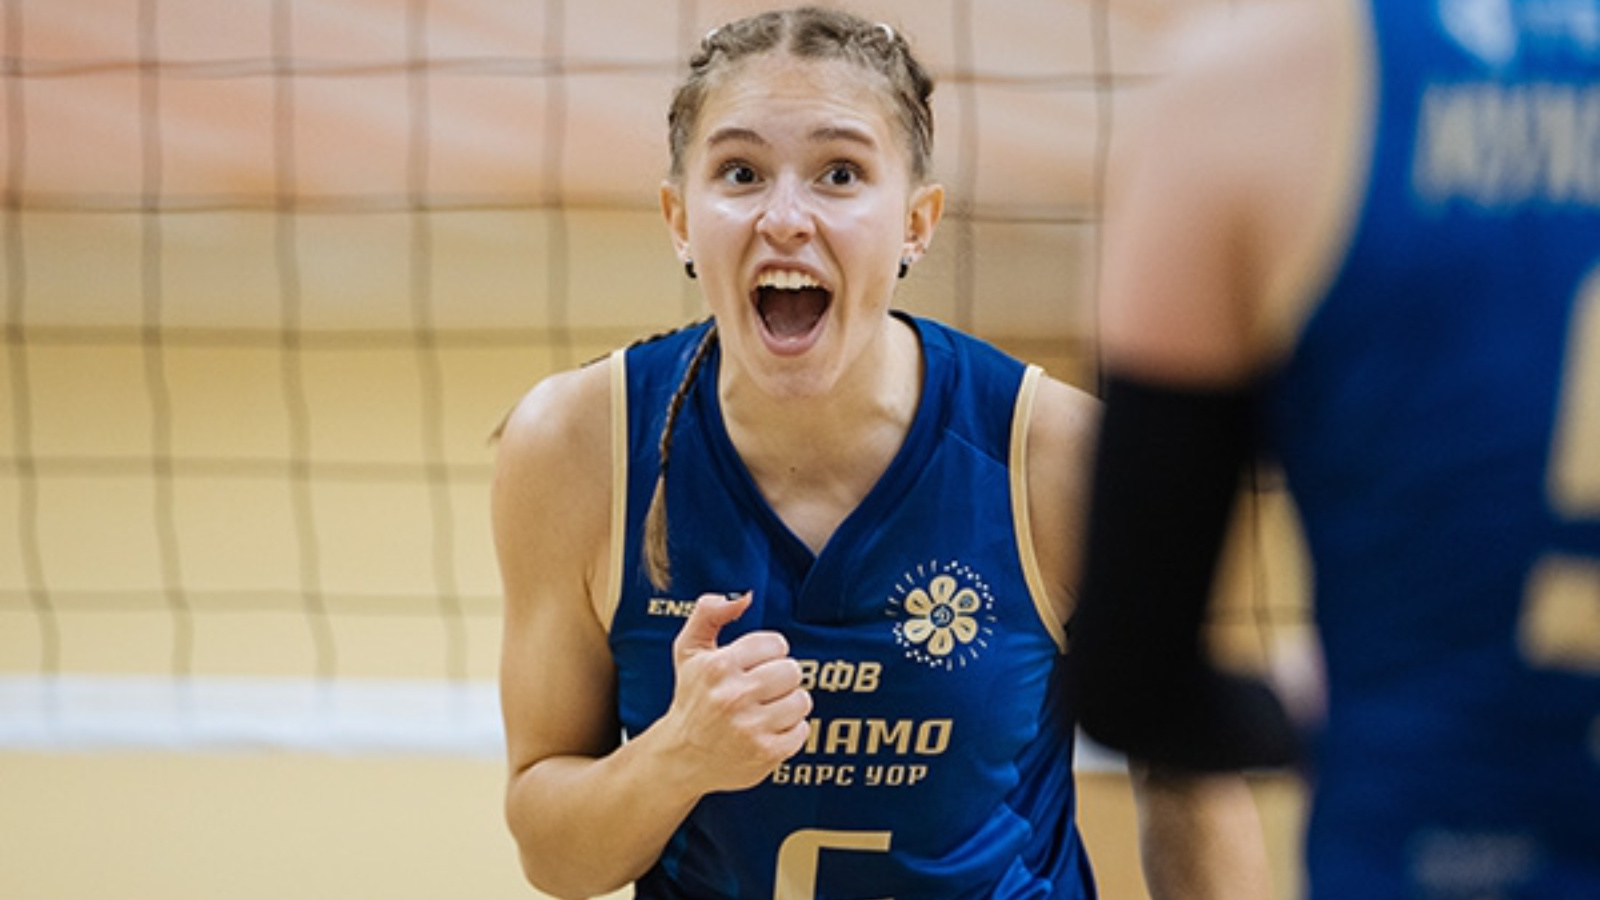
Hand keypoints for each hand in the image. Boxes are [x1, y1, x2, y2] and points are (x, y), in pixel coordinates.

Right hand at [663, 592, 812, 793]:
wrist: (681, 756)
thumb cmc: (691, 698)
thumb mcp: (689, 651)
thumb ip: (709, 613)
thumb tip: (742, 597)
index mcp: (717, 667)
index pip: (775, 644)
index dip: (768, 653)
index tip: (755, 664)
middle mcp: (733, 697)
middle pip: (792, 671)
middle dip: (780, 678)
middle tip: (762, 688)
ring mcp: (751, 728)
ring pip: (801, 700)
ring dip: (788, 704)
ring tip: (766, 709)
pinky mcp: (766, 754)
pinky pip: (802, 730)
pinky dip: (790, 731)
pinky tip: (767, 731)